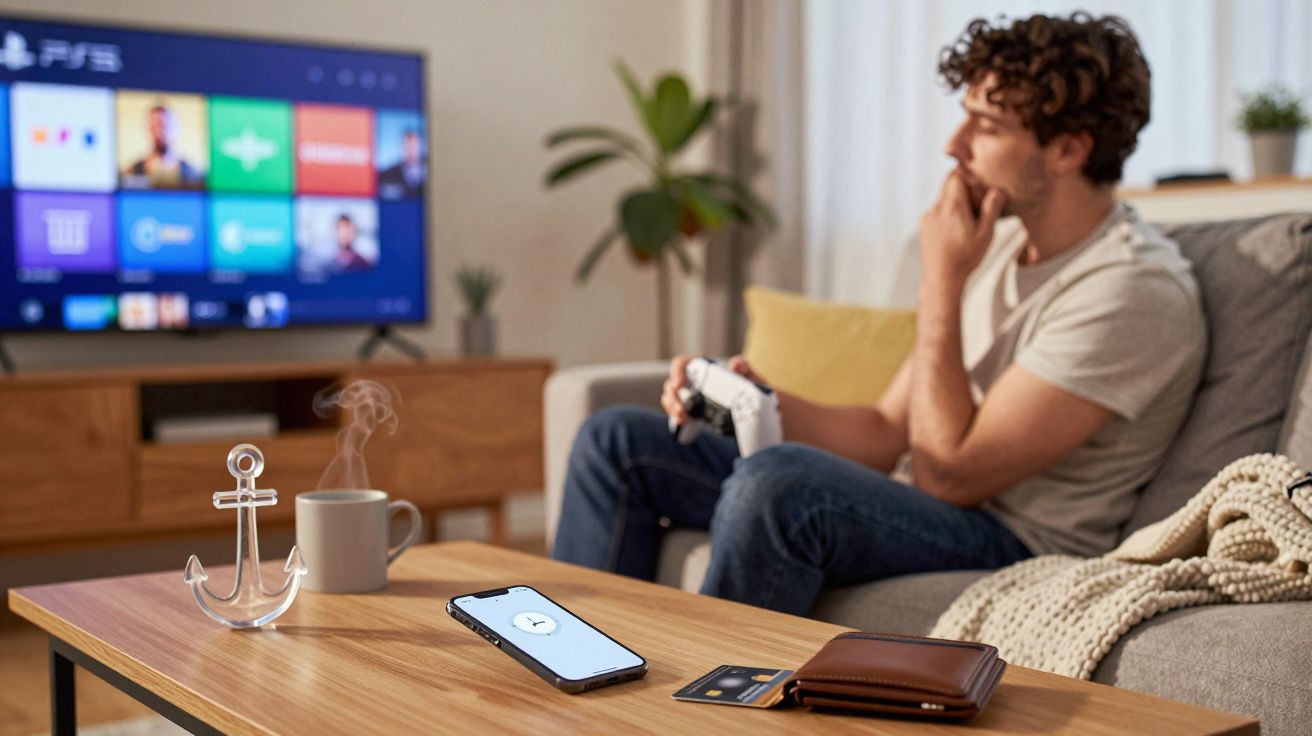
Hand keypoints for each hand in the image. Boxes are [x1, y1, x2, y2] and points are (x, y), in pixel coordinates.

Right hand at [661, 355, 767, 423]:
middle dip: (672, 397)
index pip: (682, 364)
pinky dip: (676, 417)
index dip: (676, 372)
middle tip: (681, 410)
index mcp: (704, 368)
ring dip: (672, 408)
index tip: (680, 385)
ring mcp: (691, 396)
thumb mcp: (751, 378)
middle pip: (672, 384)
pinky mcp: (693, 411)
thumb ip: (745, 369)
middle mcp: (694, 380)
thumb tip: (735, 364)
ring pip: (671, 398)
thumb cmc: (753, 390)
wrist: (756, 410)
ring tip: (682, 419)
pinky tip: (683, 423)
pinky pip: (677, 411)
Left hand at [918, 169, 1005, 287]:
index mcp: (952, 208)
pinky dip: (947, 213)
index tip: (978, 182)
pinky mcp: (924, 227)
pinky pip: (936, 211)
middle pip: (948, 186)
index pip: (955, 176)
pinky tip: (957, 230)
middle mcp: (936, 209)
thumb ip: (991, 210)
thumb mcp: (985, 235)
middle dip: (963, 189)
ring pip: (942, 199)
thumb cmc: (965, 259)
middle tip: (977, 202)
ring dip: (955, 202)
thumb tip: (996, 191)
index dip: (967, 175)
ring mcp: (927, 218)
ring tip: (969, 219)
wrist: (941, 279)